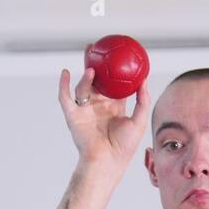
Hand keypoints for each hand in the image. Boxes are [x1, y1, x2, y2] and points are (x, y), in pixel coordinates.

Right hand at [57, 54, 151, 169]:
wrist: (107, 161)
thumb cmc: (124, 146)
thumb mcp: (139, 120)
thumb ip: (143, 100)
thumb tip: (145, 80)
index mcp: (113, 107)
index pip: (112, 83)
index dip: (114, 69)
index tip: (116, 54)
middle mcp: (98, 107)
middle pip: (95, 80)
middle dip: (94, 63)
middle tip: (95, 47)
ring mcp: (85, 111)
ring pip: (82, 87)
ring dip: (85, 76)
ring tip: (90, 66)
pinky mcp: (73, 116)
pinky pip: (65, 98)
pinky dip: (63, 85)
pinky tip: (65, 73)